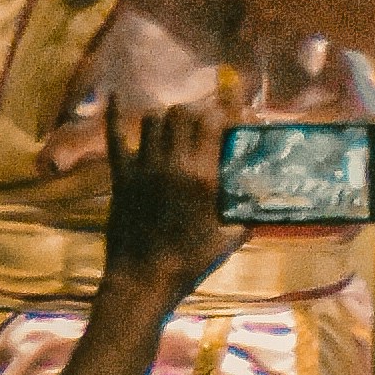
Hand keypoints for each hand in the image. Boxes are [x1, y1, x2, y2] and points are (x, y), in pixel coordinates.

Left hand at [100, 93, 249, 296]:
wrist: (143, 280)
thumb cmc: (188, 264)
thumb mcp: (225, 241)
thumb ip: (244, 220)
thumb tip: (260, 209)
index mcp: (202, 177)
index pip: (211, 123)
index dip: (219, 113)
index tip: (225, 116)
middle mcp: (174, 164)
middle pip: (182, 114)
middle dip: (192, 112)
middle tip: (198, 122)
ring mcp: (144, 167)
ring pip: (153, 121)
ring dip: (164, 118)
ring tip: (171, 127)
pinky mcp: (121, 176)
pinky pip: (116, 138)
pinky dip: (114, 114)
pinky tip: (114, 94)